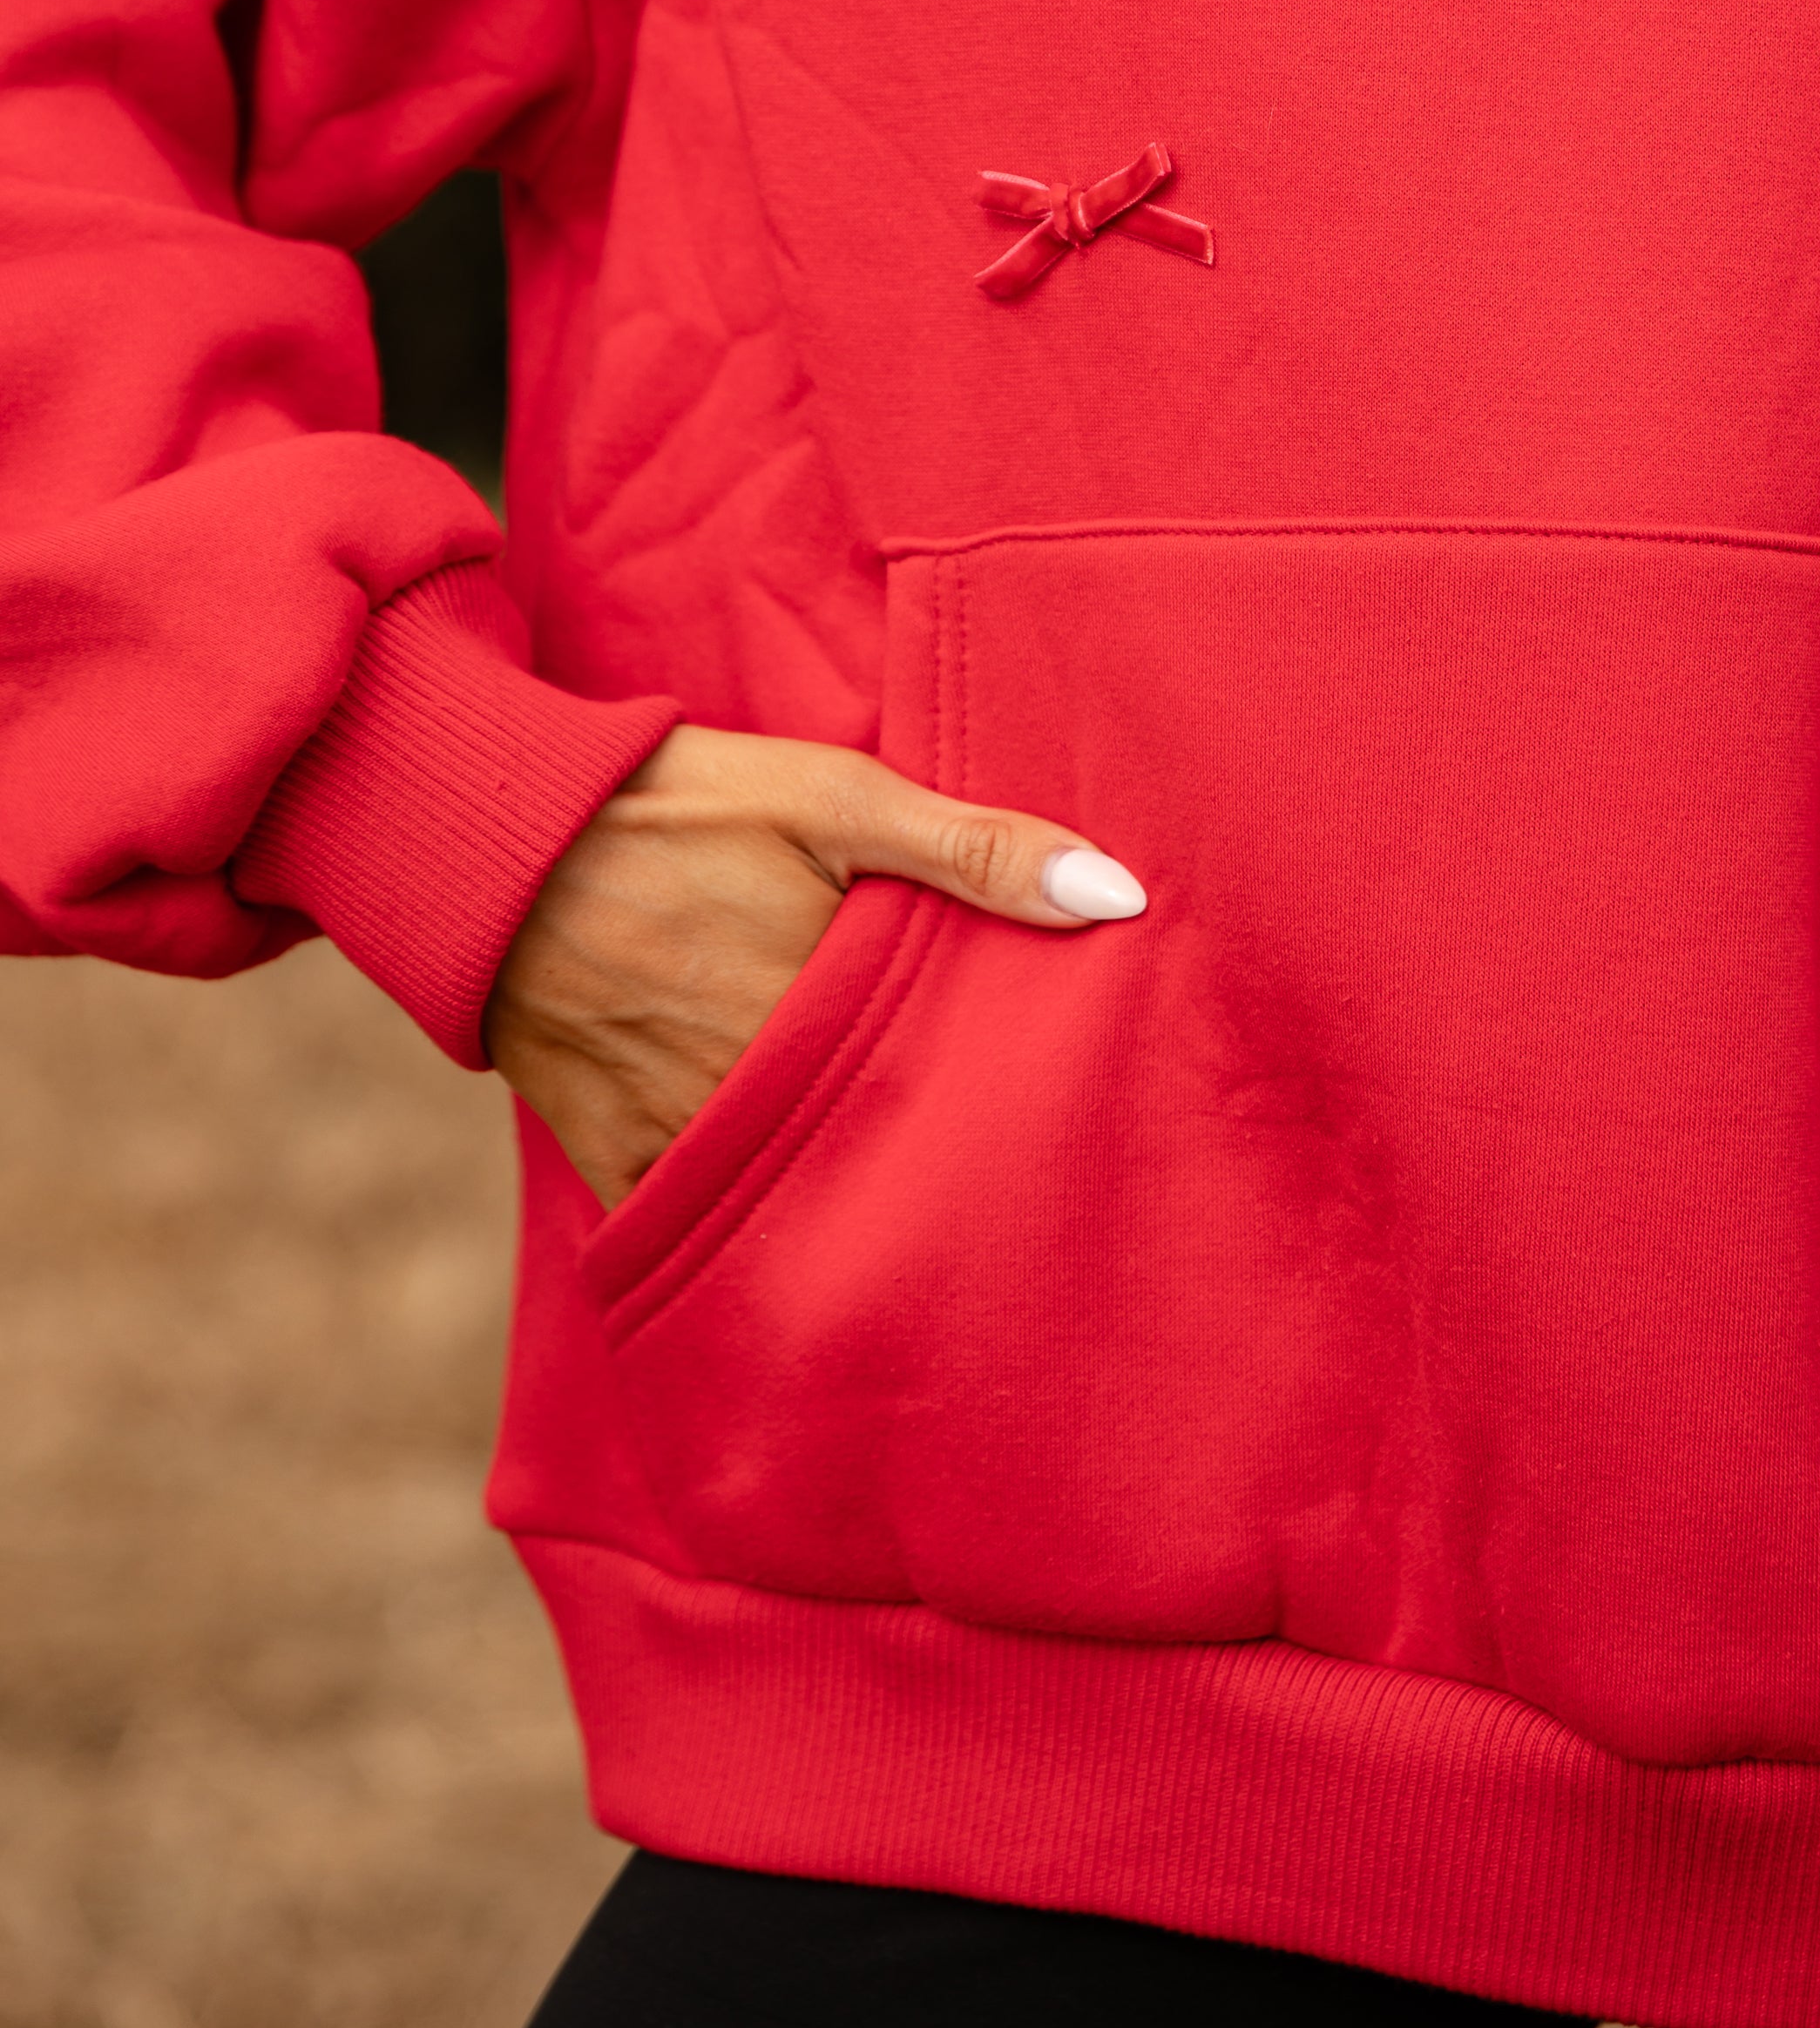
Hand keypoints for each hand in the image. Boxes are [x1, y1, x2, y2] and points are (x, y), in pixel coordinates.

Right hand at [483, 723, 1143, 1209]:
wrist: (492, 837)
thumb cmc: (678, 805)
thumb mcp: (833, 799)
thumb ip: (973, 850)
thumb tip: (1119, 897)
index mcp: (824, 1008)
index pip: (951, 1082)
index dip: (1000, 1088)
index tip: (1053, 1098)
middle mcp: (757, 1091)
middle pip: (879, 1152)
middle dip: (936, 1158)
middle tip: (1002, 1165)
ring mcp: (682, 1135)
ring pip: (797, 1198)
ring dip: (849, 1193)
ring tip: (916, 1196)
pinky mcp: (616, 1160)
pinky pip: (695, 1225)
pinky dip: (742, 1225)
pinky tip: (798, 1228)